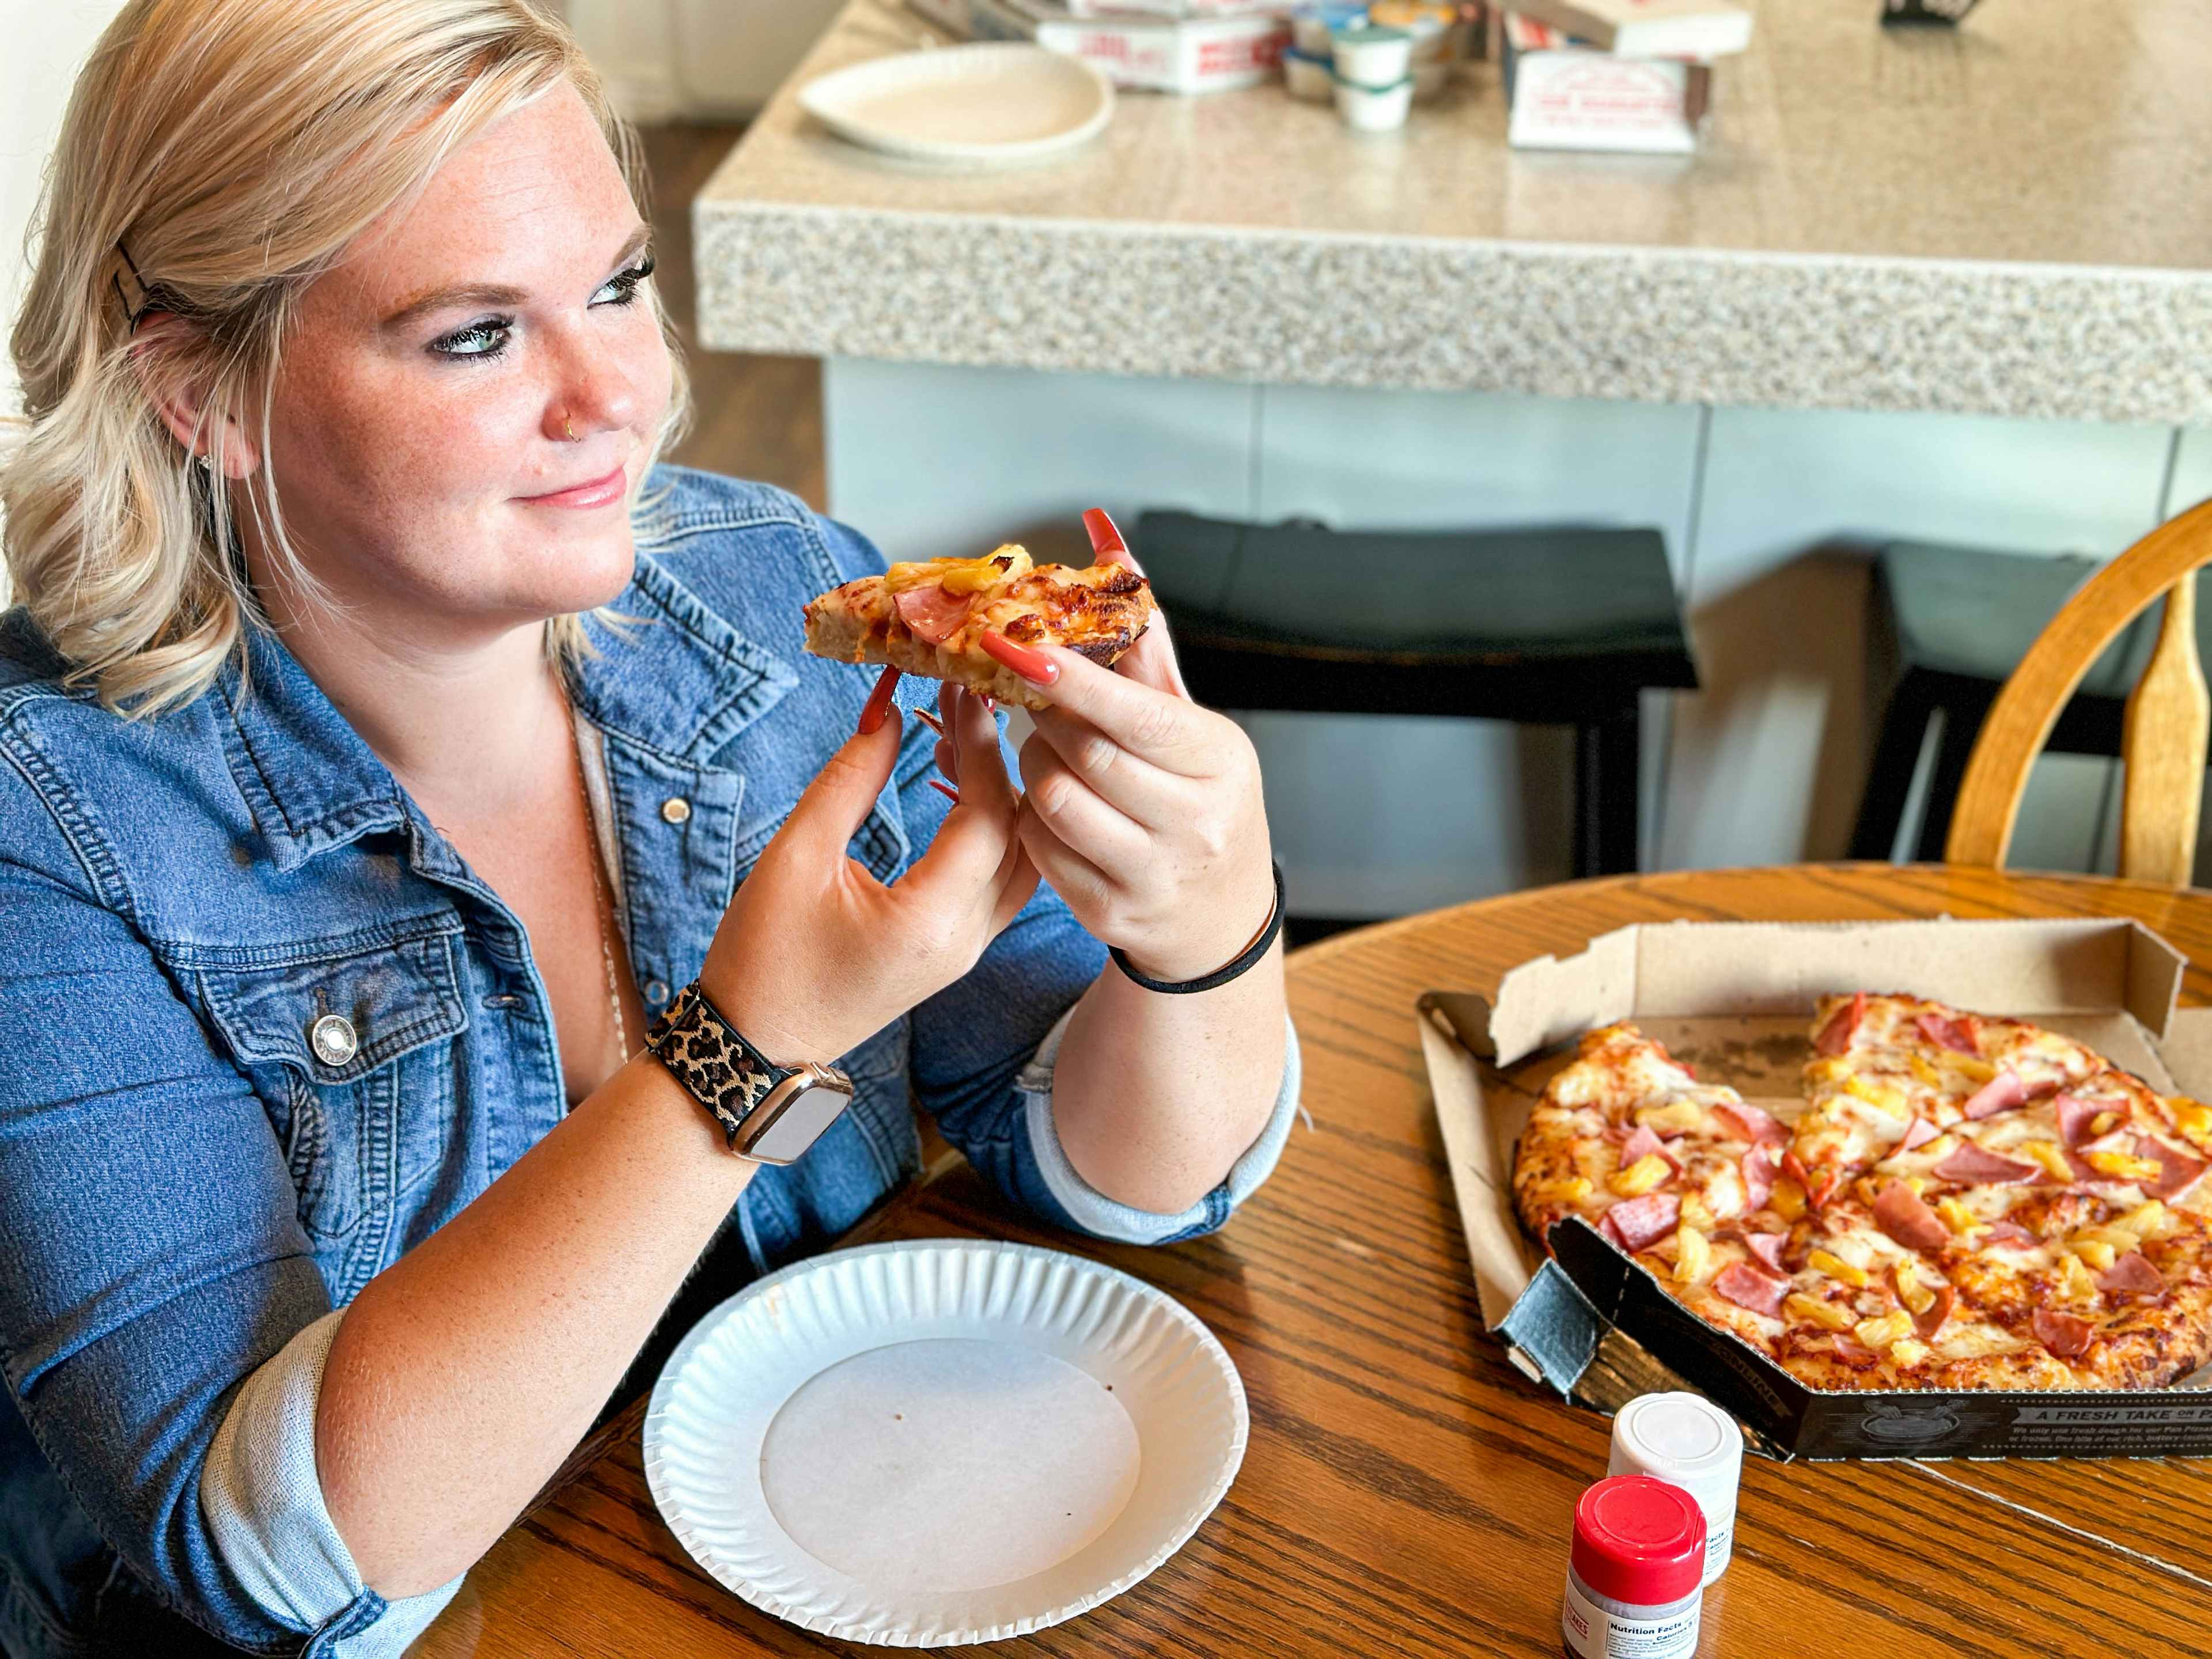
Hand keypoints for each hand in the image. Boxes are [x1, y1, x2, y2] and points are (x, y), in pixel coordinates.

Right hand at [697, 670, 1035, 1063]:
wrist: (756, 1045)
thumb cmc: (764, 957)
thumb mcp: (796, 855)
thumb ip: (850, 778)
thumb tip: (891, 710)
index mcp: (930, 920)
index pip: (986, 815)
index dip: (978, 746)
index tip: (958, 689)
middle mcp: (965, 940)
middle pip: (1019, 835)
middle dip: (999, 761)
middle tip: (965, 701)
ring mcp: (967, 951)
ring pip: (1020, 860)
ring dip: (1002, 796)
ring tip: (959, 737)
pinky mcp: (956, 952)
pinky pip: (1000, 882)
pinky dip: (992, 830)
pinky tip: (956, 788)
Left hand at [980, 510, 1274, 983]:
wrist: (1217, 911)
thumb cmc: (1194, 793)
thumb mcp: (1184, 718)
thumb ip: (1140, 634)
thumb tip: (1104, 534)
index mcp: (1218, 759)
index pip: (1132, 714)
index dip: (1071, 680)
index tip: (1017, 649)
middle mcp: (1195, 819)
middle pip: (1083, 754)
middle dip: (1046, 722)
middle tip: (1039, 707)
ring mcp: (1154, 873)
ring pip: (1055, 800)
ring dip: (1034, 770)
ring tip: (1051, 758)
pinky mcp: (1112, 913)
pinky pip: (1041, 850)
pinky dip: (1032, 821)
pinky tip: (1053, 809)